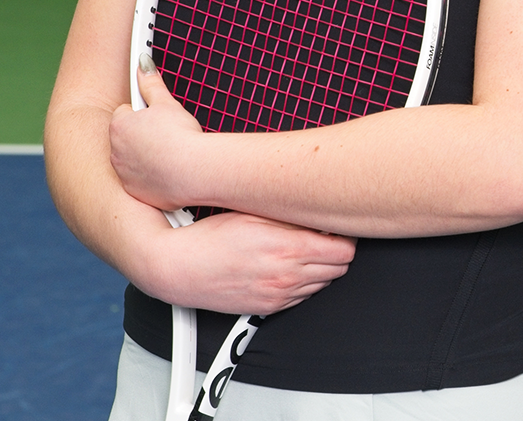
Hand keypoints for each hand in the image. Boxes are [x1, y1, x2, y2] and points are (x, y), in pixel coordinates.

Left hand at [110, 63, 205, 210]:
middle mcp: (114, 151)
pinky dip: (151, 176)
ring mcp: (123, 173)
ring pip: (132, 159)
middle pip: (127, 137)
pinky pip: (140, 180)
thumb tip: (143, 63)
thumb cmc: (181, 135)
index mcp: (118, 126)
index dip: (145, 114)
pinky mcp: (134, 191)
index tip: (160, 119)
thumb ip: (151, 84)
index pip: (126, 113)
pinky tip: (169, 171)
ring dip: (146, 156)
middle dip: (143, 135)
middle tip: (168, 135)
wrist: (194, 171)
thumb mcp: (167, 104)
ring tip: (171, 153)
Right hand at [135, 211, 355, 314]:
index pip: (345, 249)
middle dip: (337, 251)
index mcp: (288, 249)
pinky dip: (303, 283)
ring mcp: (279, 295)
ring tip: (301, 251)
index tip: (337, 227)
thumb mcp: (255, 213)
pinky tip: (287, 268)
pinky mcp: (268, 308)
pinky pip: (302, 298)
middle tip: (323, 236)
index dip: (345, 236)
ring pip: (323, 284)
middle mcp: (287, 276)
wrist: (177, 268)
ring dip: (321, 268)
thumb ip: (292, 216)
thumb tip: (319, 214)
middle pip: (339, 268)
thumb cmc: (210, 238)